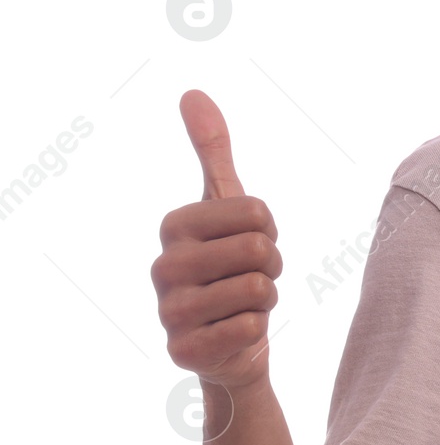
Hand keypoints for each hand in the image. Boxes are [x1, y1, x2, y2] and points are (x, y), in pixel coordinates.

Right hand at [151, 90, 281, 389]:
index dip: (269, 233)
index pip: (258, 213)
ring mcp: (168, 311)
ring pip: (259, 289)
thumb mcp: (224, 205)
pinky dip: (255, 331)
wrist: (229, 342)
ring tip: (241, 306)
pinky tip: (234, 333)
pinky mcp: (183, 352)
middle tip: (250, 278)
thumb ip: (212, 151)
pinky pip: (249, 329)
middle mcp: (162, 266)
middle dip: (271, 267)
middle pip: (259, 250)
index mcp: (173, 226)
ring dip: (265, 301)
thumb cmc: (230, 266)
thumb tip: (192, 92)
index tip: (249, 246)